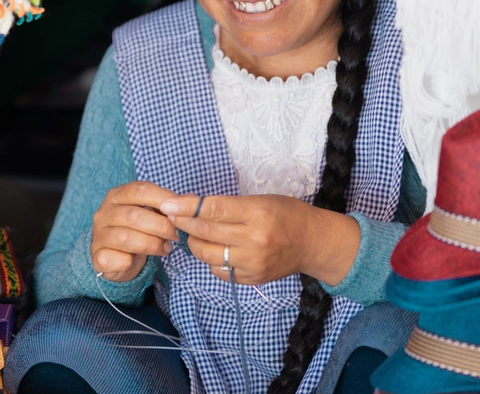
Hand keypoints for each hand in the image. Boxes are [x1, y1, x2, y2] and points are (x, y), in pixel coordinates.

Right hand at [91, 181, 178, 282]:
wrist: (114, 257)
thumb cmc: (137, 231)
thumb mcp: (149, 214)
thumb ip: (165, 207)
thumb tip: (189, 201)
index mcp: (117, 195)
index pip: (140, 190)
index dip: (164, 199)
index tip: (181, 211)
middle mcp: (104, 213)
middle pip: (134, 215)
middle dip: (161, 226)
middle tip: (176, 235)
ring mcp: (99, 235)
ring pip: (126, 238)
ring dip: (152, 245)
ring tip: (165, 248)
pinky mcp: (98, 257)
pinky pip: (116, 259)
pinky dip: (131, 261)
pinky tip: (138, 261)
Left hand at [159, 195, 359, 286]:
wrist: (312, 243)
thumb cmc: (285, 214)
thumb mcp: (260, 200)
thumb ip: (228, 205)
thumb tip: (191, 207)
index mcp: (257, 213)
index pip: (213, 209)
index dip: (187, 207)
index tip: (167, 204)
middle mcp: (255, 239)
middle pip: (206, 233)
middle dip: (183, 224)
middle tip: (172, 216)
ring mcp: (253, 262)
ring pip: (207, 255)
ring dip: (194, 243)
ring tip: (193, 233)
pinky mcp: (251, 278)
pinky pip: (219, 270)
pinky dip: (211, 259)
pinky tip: (214, 249)